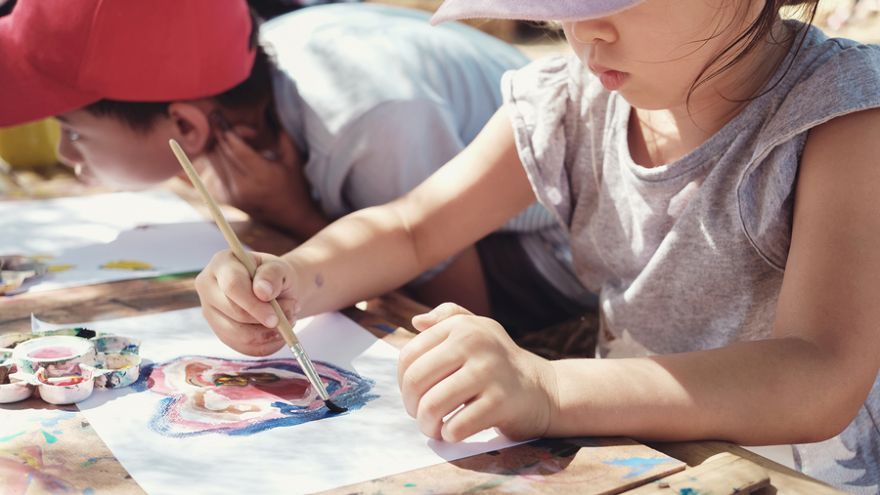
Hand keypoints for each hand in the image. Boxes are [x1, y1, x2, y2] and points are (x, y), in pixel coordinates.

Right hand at [195, 249, 300, 355]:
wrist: (274, 290)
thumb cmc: (274, 275)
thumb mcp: (279, 268)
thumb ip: (272, 275)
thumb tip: (262, 291)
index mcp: (221, 264)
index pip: (233, 287)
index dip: (255, 305)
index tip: (275, 318)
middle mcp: (208, 287)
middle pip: (234, 313)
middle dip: (265, 320)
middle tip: (290, 314)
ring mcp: (210, 312)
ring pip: (238, 335)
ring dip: (268, 333)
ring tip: (286, 320)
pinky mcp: (220, 332)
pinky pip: (243, 348)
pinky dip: (266, 345)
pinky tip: (277, 333)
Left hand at [201, 128, 327, 238]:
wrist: (294, 218)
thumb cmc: (297, 186)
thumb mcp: (293, 159)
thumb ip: (281, 135)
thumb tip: (270, 112)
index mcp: (261, 175)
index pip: (235, 147)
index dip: (228, 130)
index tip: (222, 116)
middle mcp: (243, 186)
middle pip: (221, 152)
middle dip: (222, 133)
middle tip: (224, 120)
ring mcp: (234, 194)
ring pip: (215, 161)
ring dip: (219, 145)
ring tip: (230, 136)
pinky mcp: (229, 198)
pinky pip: (217, 171)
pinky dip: (220, 158)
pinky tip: (231, 152)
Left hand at [398, 303, 558, 441]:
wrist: (545, 389)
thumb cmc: (499, 361)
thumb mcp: (477, 329)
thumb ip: (446, 317)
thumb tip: (416, 321)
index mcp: (462, 326)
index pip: (409, 356)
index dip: (403, 381)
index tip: (415, 394)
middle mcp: (475, 343)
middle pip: (416, 380)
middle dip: (411, 405)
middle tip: (421, 415)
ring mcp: (489, 372)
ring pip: (432, 405)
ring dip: (427, 425)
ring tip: (434, 427)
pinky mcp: (501, 402)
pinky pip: (457, 426)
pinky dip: (449, 435)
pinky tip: (454, 432)